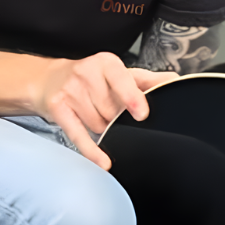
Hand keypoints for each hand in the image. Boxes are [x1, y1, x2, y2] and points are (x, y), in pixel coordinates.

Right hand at [31, 53, 172, 169]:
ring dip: (101, 128)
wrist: (49, 79)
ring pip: (98, 124)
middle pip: (111, 110)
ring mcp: (70, 90)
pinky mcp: (57, 108)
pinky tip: (104, 162)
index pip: (122, 80)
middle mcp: (87, 73)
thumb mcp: (119, 74)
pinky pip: (78, 135)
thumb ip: (146, 80)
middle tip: (110, 111)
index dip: (132, 98)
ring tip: (94, 115)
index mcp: (107, 63)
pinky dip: (92, 151)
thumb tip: (175, 80)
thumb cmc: (91, 78)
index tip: (141, 113)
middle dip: (115, 118)